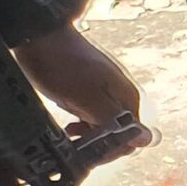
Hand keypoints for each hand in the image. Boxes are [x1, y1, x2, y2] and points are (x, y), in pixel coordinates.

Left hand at [11, 29, 150, 154]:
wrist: (38, 35)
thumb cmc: (60, 65)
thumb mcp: (86, 98)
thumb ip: (115, 119)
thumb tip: (147, 139)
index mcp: (127, 98)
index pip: (132, 139)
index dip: (110, 150)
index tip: (85, 150)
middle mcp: (123, 95)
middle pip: (121, 133)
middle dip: (99, 142)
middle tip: (74, 140)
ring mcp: (108, 91)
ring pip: (106, 125)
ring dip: (89, 134)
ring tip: (70, 131)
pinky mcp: (93, 88)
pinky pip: (95, 114)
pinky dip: (83, 123)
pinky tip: (70, 122)